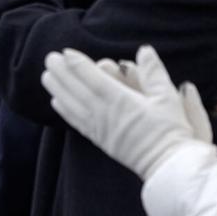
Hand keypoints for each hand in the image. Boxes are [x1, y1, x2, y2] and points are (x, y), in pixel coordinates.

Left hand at [42, 45, 204, 178]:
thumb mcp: (167, 97)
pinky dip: (64, 111)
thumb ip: (154, 72)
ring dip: (58, 90)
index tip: (66, 52)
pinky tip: (56, 102)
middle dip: (62, 73)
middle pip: (77, 90)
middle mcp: (105, 114)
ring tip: (46, 76)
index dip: (78, 64)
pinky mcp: (100, 140)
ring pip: (72, 106)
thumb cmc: (170, 130)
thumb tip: (144, 50)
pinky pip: (77, 123)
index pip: (93, 78)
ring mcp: (100, 128)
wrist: (167, 164)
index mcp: (120, 100)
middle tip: (49, 58)